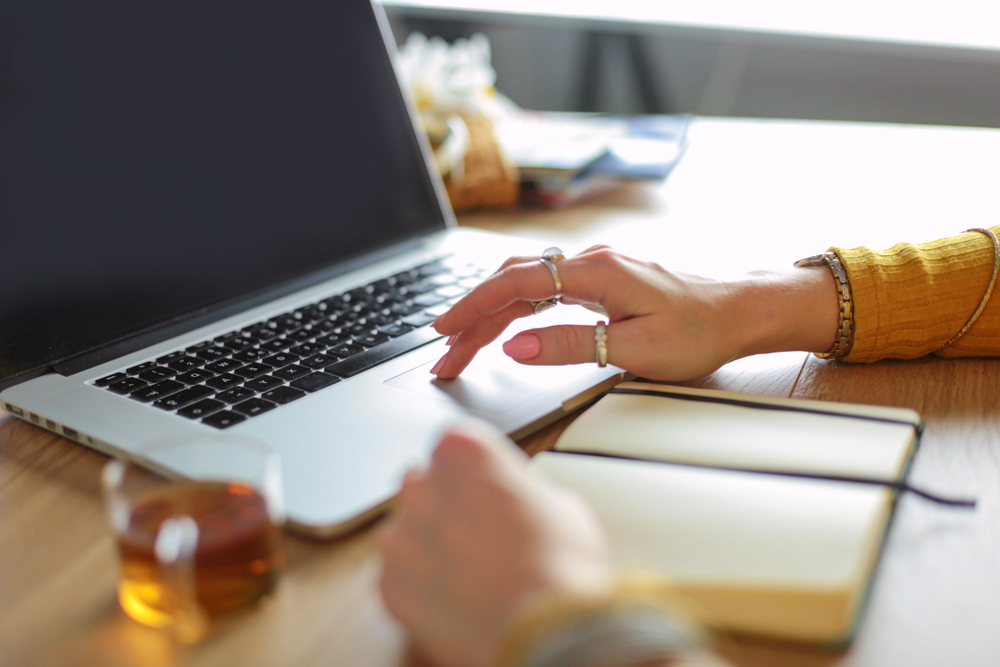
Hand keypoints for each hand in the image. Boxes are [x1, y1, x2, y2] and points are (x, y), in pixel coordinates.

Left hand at [378, 421, 613, 666]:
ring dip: (430, 546)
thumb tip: (520, 501)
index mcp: (465, 451)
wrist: (546, 634)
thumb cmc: (560, 567)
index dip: (473, 470)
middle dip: (446, 505)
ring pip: (407, 531)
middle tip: (482, 534)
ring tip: (472, 573)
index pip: (454, 443)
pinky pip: (398, 576)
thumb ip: (520, 490)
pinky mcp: (388, 584)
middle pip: (425, 484)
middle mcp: (423, 486)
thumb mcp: (560, 504)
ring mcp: (401, 536)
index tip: (487, 487)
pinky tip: (456, 599)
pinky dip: (419, 586)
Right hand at [431, 246, 838, 380]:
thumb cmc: (701, 330)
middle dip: (473, 317)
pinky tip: (505, 325)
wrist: (743, 311)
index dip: (474, 307)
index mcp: (596, 272)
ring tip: (463, 345)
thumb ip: (570, 345)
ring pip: (527, 284)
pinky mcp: (604, 282)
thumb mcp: (636, 350)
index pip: (516, 283)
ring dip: (492, 314)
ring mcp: (597, 270)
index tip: (443, 332)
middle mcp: (591, 262)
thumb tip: (514, 345)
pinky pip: (547, 289)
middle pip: (513, 283)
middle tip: (445, 355)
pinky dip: (518, 308)